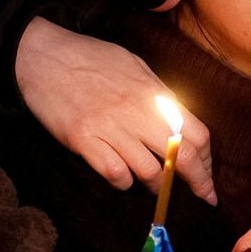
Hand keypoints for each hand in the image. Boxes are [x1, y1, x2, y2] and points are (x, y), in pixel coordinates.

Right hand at [15, 17, 215, 203]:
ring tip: (156, 187)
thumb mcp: (137, 67)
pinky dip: (124, 182)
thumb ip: (160, 96)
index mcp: (155, 94)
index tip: (208, 174)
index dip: (208, 159)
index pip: (198, 134)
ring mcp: (111, 127)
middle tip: (204, 196)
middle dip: (198, 182)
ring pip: (150, 171)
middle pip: (182, 157)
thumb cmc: (92, 58)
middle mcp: (138, 113)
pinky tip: (123, 178)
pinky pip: (115, 173)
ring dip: (158, 186)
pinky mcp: (83, 140)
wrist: (42, 54)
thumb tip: (180, 123)